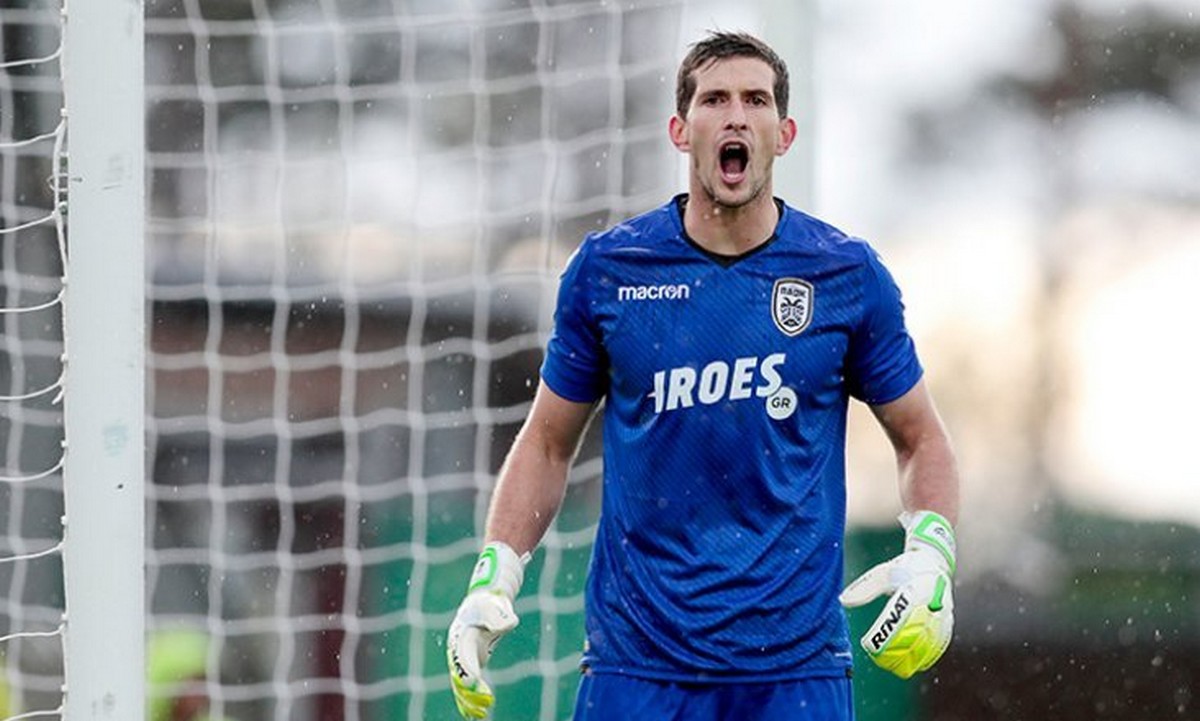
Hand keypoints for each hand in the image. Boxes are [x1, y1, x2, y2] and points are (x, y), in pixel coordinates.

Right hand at [446, 543, 528, 718]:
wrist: (484, 600)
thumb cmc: (490, 603)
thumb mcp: (495, 606)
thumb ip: (501, 616)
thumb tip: (510, 624)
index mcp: (462, 636)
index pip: (463, 658)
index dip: (469, 672)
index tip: (477, 684)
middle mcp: (458, 649)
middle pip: (459, 676)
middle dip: (469, 693)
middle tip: (485, 704)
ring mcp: (462, 657)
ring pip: (460, 685)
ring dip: (469, 701)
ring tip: (480, 715)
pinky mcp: (471, 662)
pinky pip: (467, 685)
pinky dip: (470, 699)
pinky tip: (477, 714)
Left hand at [840, 511, 955, 678]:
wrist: (935, 561)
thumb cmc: (904, 567)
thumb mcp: (883, 572)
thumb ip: (865, 588)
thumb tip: (843, 601)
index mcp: (915, 587)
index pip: (897, 615)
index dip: (883, 633)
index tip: (868, 644)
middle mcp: (932, 601)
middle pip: (915, 633)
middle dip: (898, 650)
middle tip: (879, 659)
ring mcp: (943, 612)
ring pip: (930, 642)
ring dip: (913, 657)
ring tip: (895, 668)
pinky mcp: (948, 620)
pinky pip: (940, 643)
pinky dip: (928, 656)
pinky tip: (916, 665)